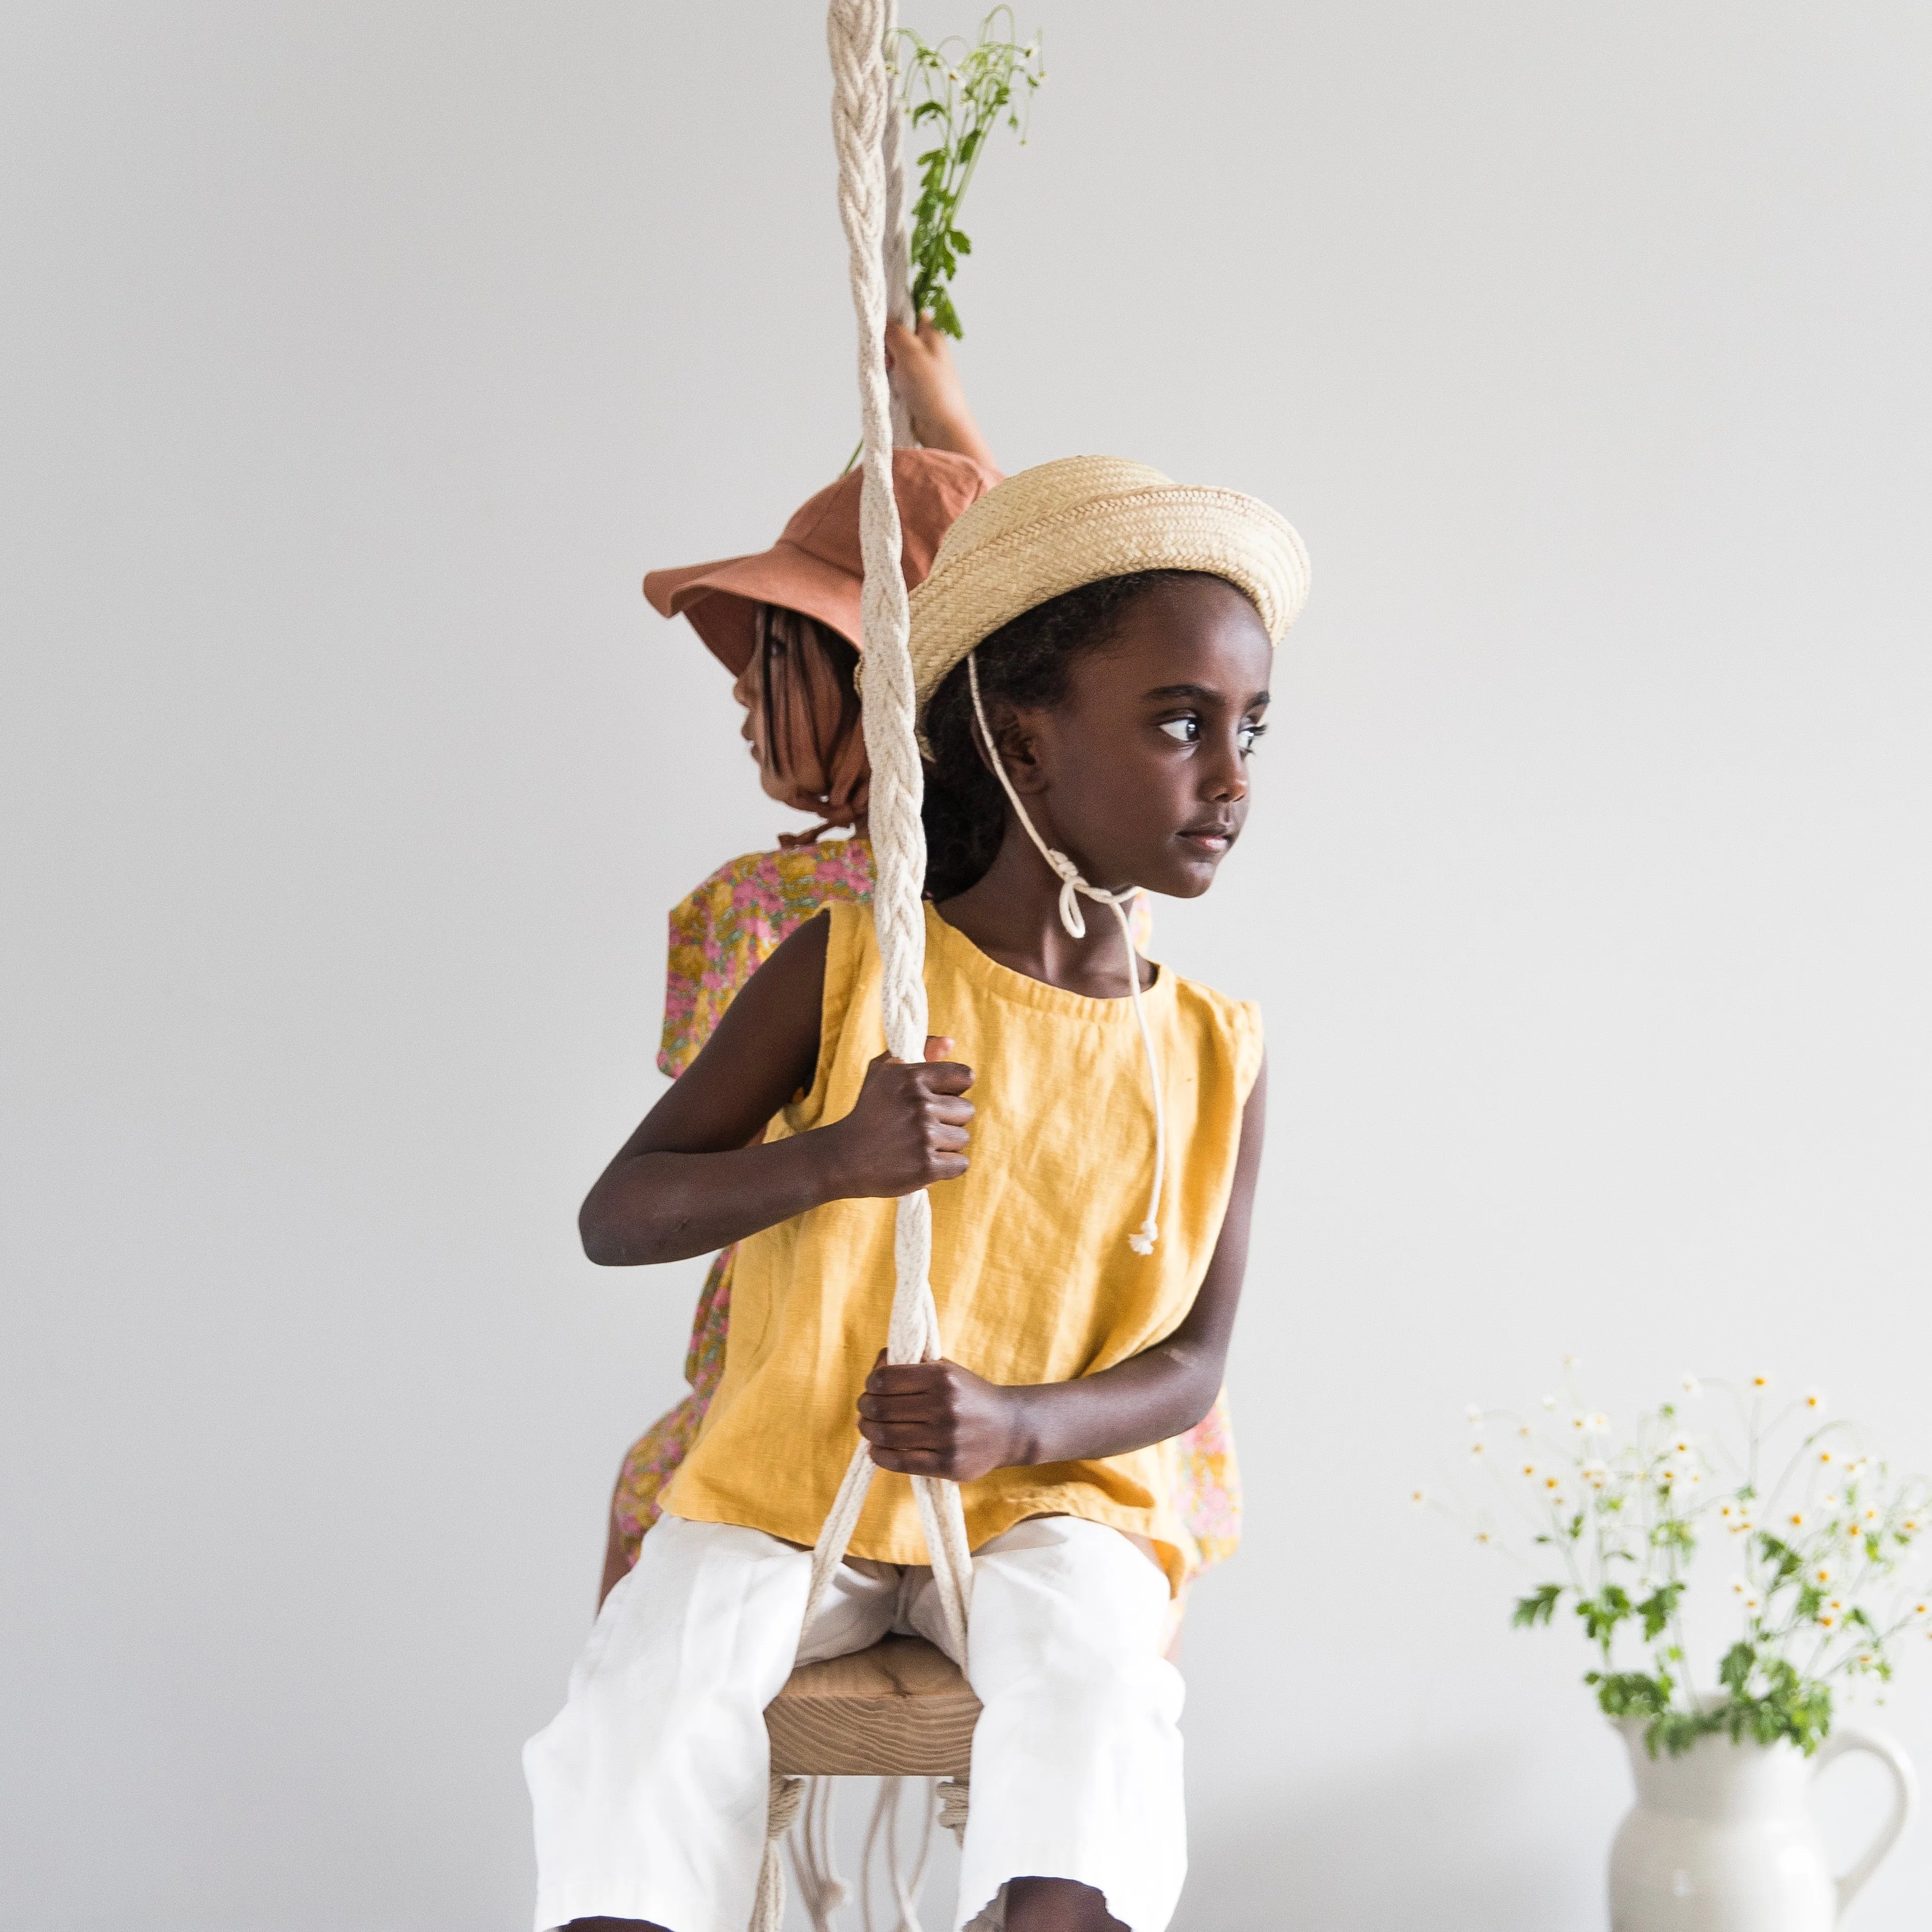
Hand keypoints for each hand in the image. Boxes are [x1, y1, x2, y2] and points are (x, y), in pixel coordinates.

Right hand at [820, 1036, 972, 1197]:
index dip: (955, 1089)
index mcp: (912, 1078)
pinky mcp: (926, 1167)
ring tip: (917, 1145)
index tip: (939, 1098)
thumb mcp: (883, 1072)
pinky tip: (923, 1162)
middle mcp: (920, 1105)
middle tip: (921, 1126)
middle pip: (967, 1110)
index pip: (965, 1077)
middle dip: (949, 1119)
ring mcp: (923, 1137)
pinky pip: (960, 1164)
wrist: (843, 1157)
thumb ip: (919, 1050)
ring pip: (962, 1138)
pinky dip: (946, 1167)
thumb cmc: (868, 1111)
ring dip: (946, 1144)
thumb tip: (950, 1041)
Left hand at [857, 1354, 1024, 1479]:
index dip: (871, 1383)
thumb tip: (874, 1372)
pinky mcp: (948, 1465)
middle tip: (864, 1409)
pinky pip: (899, 1462)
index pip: (886, 1379)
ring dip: (868, 1431)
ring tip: (868, 1428)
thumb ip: (912, 1364)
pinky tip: (876, 1450)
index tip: (871, 1387)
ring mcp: (946, 1437)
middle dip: (865, 1408)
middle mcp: (945, 1406)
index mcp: (943, 1376)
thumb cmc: (969, 1395)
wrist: (1010, 1428)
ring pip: (887, 1436)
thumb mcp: (947, 1370)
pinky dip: (879, 1456)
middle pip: (881, 1408)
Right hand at [884, 317, 996, 469]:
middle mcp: (927, 349)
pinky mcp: (915, 387)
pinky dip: (890, 381)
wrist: (942, 427)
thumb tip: (883, 322)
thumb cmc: (932, 389)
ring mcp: (920, 369)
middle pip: (897, 336)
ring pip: (894, 357)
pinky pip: (895, 376)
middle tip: (888, 360)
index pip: (909, 313)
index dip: (893, 317)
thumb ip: (895, 331)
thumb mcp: (910, 351)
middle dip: (886, 346)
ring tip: (892, 377)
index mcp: (931, 334)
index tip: (882, 330)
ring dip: (887, 366)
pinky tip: (893, 388)